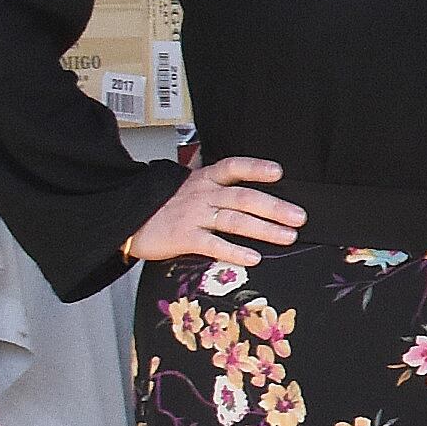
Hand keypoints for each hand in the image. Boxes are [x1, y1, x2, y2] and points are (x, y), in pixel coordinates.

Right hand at [123, 157, 303, 264]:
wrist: (126, 219)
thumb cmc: (164, 205)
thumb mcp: (190, 187)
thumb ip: (217, 186)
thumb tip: (251, 188)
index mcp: (204, 179)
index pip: (233, 167)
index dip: (256, 168)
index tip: (279, 172)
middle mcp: (202, 194)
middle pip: (243, 197)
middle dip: (274, 207)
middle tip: (300, 217)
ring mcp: (193, 216)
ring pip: (234, 220)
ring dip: (264, 229)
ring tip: (288, 236)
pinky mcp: (183, 237)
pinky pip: (213, 244)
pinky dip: (234, 251)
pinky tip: (253, 258)